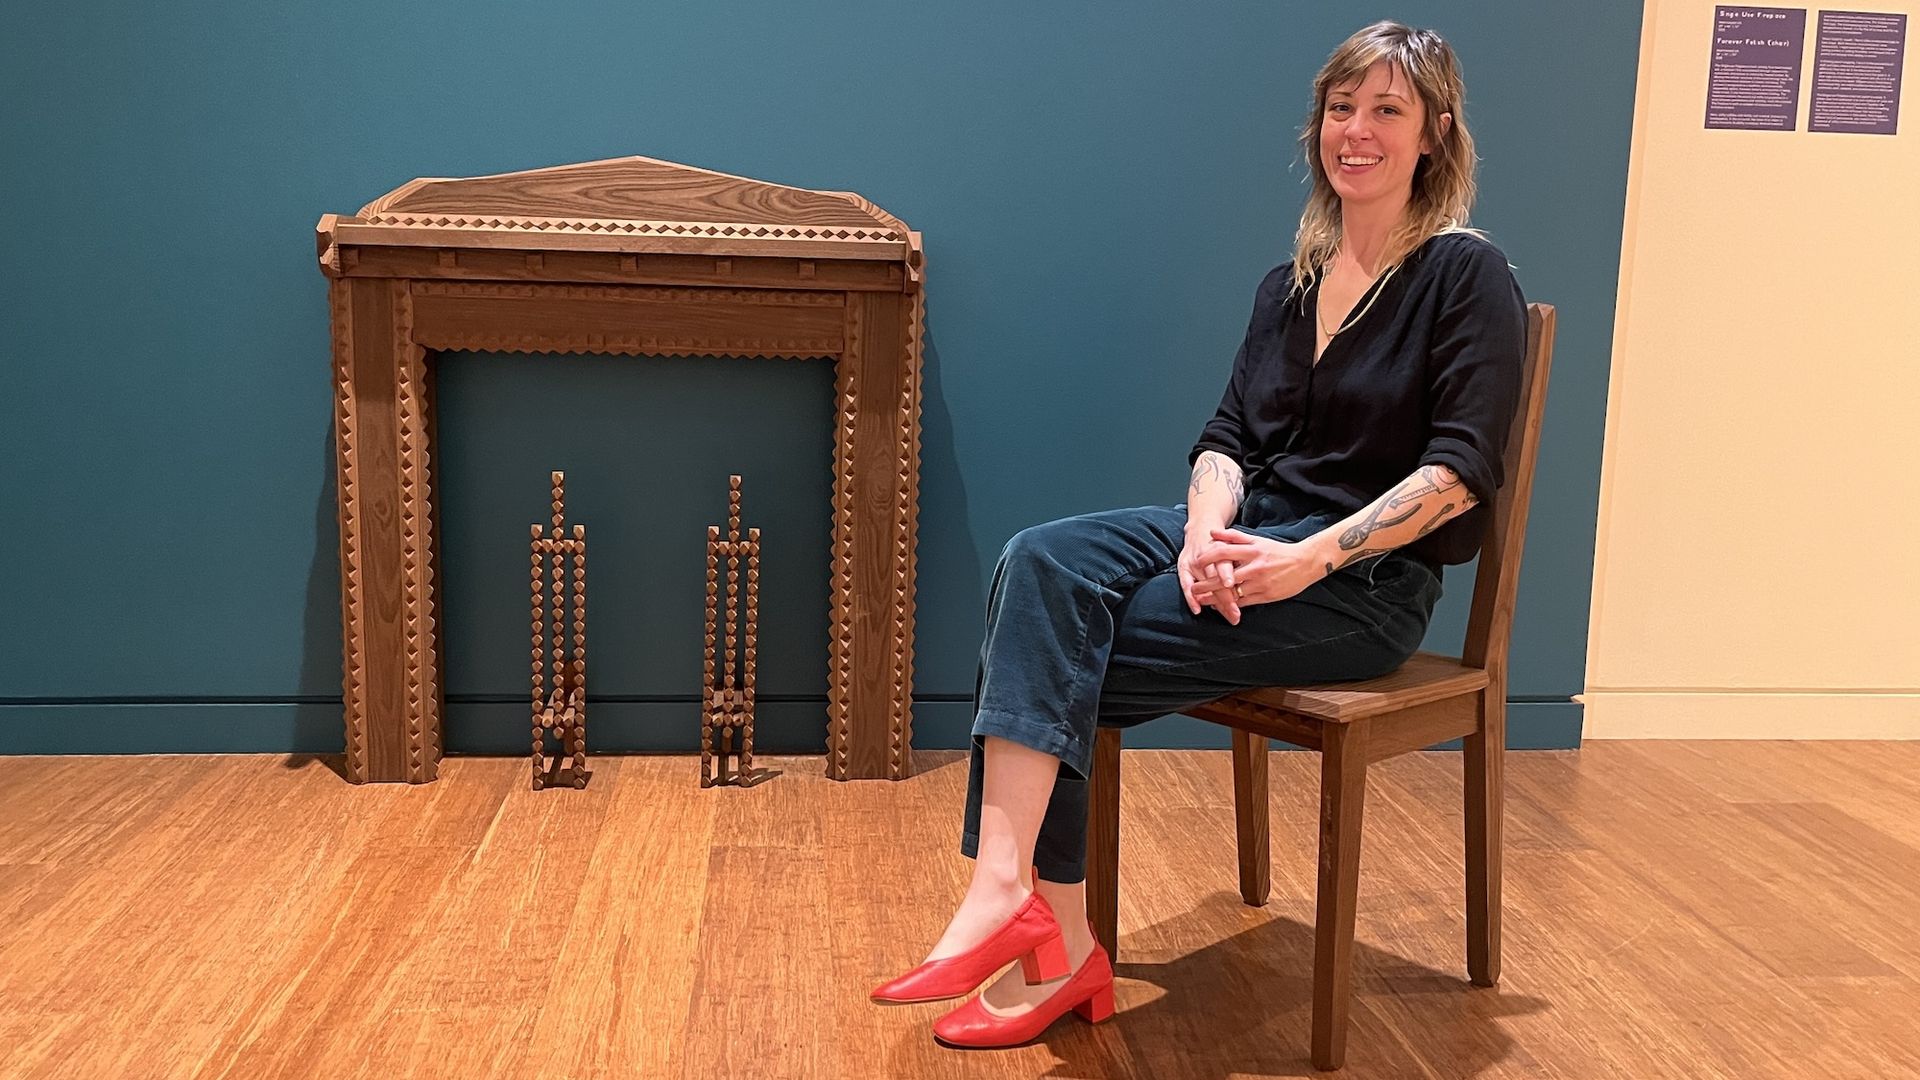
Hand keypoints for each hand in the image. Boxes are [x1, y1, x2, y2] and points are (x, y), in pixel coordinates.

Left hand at [1188, 529, 1325, 623]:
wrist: (1305, 563)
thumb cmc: (1278, 551)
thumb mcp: (1257, 540)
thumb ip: (1233, 537)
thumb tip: (1212, 532)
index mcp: (1252, 551)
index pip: (1223, 553)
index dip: (1207, 558)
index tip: (1196, 563)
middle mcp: (1255, 567)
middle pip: (1225, 578)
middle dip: (1206, 585)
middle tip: (1193, 589)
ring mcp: (1260, 583)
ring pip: (1233, 593)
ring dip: (1216, 598)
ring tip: (1202, 601)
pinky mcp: (1266, 595)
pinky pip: (1244, 602)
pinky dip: (1231, 604)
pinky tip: (1221, 606)